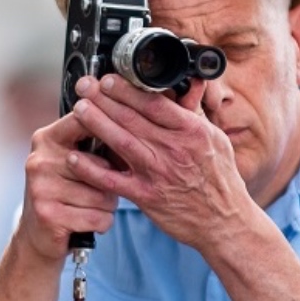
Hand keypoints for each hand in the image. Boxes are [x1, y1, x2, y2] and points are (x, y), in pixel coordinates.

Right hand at [15, 110, 121, 262]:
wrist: (35, 236)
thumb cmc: (64, 193)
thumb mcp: (72, 162)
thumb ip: (95, 142)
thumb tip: (135, 127)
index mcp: (46, 140)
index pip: (85, 122)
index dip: (110, 129)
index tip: (125, 140)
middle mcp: (41, 161)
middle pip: (101, 167)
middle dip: (110, 183)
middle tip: (99, 191)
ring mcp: (42, 188)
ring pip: (103, 196)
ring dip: (106, 206)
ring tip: (90, 208)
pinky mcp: (49, 215)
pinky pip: (98, 217)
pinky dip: (102, 223)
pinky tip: (88, 222)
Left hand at [67, 74, 253, 251]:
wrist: (224, 221)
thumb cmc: (221, 180)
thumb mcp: (216, 139)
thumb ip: (195, 113)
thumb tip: (189, 85)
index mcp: (191, 131)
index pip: (154, 103)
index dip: (127, 89)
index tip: (109, 79)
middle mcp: (173, 149)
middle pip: (132, 118)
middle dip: (104, 99)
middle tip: (84, 85)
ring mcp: (158, 173)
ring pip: (121, 142)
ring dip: (96, 123)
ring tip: (79, 108)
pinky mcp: (146, 196)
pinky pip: (113, 180)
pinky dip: (92, 169)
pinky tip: (74, 157)